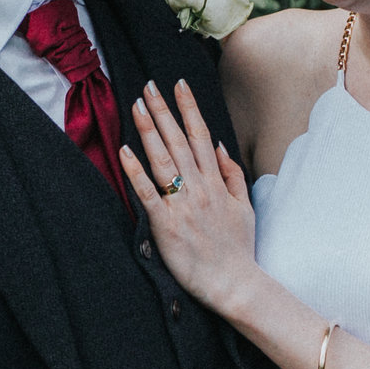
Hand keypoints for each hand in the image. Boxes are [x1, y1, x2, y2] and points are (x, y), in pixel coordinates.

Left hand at [119, 80, 260, 314]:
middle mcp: (200, 188)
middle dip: (163, 110)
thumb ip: (233, 175)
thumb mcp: (244, 207)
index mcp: (217, 182)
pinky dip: (136, 171)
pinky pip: (149, 193)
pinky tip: (125, 151)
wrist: (235, 284)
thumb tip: (219, 146)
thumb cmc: (238, 249)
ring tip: (136, 106)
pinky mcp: (167, 224)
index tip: (178, 85)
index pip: (200, 136)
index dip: (189, 108)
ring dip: (149, 130)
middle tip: (148, 85)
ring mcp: (183, 205)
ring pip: (164, 159)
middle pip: (178, 141)